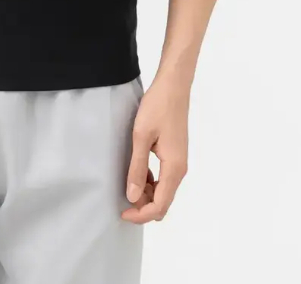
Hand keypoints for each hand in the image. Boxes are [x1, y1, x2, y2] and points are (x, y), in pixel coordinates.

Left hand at [121, 75, 189, 222]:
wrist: (173, 86)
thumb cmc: (157, 107)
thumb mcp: (141, 136)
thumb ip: (136, 168)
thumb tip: (132, 197)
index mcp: (174, 168)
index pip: (160, 206)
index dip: (140, 215)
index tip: (122, 212)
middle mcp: (180, 169)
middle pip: (163, 202)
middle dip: (143, 207)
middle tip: (121, 200)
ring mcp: (178, 162)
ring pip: (163, 191)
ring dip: (146, 194)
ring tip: (126, 184)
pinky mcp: (175, 155)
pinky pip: (163, 178)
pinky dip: (150, 182)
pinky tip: (136, 171)